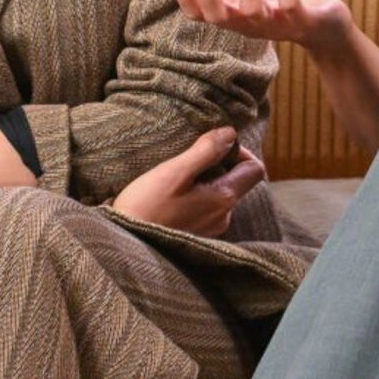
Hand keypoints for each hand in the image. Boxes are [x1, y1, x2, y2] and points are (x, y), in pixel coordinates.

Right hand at [112, 125, 266, 236]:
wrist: (123, 245)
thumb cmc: (147, 206)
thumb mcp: (175, 171)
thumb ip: (206, 151)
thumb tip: (230, 133)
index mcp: (224, 199)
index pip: (255, 170)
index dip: (240, 152)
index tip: (214, 146)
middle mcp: (224, 218)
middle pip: (238, 182)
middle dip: (220, 165)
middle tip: (189, 159)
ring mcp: (211, 230)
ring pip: (220, 195)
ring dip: (206, 181)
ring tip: (177, 178)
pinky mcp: (196, 236)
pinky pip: (207, 209)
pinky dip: (197, 197)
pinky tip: (173, 196)